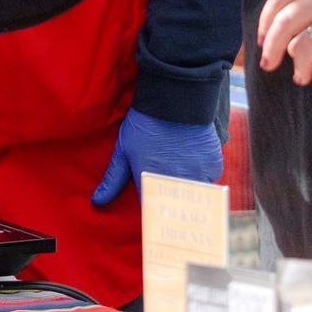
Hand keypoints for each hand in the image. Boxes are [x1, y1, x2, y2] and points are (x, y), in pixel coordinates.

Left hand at [91, 110, 222, 205]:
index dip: (150, 204)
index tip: (150, 199)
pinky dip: (202, 177)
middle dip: (168, 202)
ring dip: (186, 190)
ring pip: (193, 197)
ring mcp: (197, 177)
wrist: (175, 100)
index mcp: (150, 183)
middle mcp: (175, 185)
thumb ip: (113, 179)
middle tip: (166, 182)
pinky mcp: (213, 167)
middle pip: (173, 207)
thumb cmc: (145, 124)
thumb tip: (97, 202)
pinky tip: (193, 162)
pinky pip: (209, 182)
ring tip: (180, 171)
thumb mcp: (124, 150)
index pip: (150, 210)